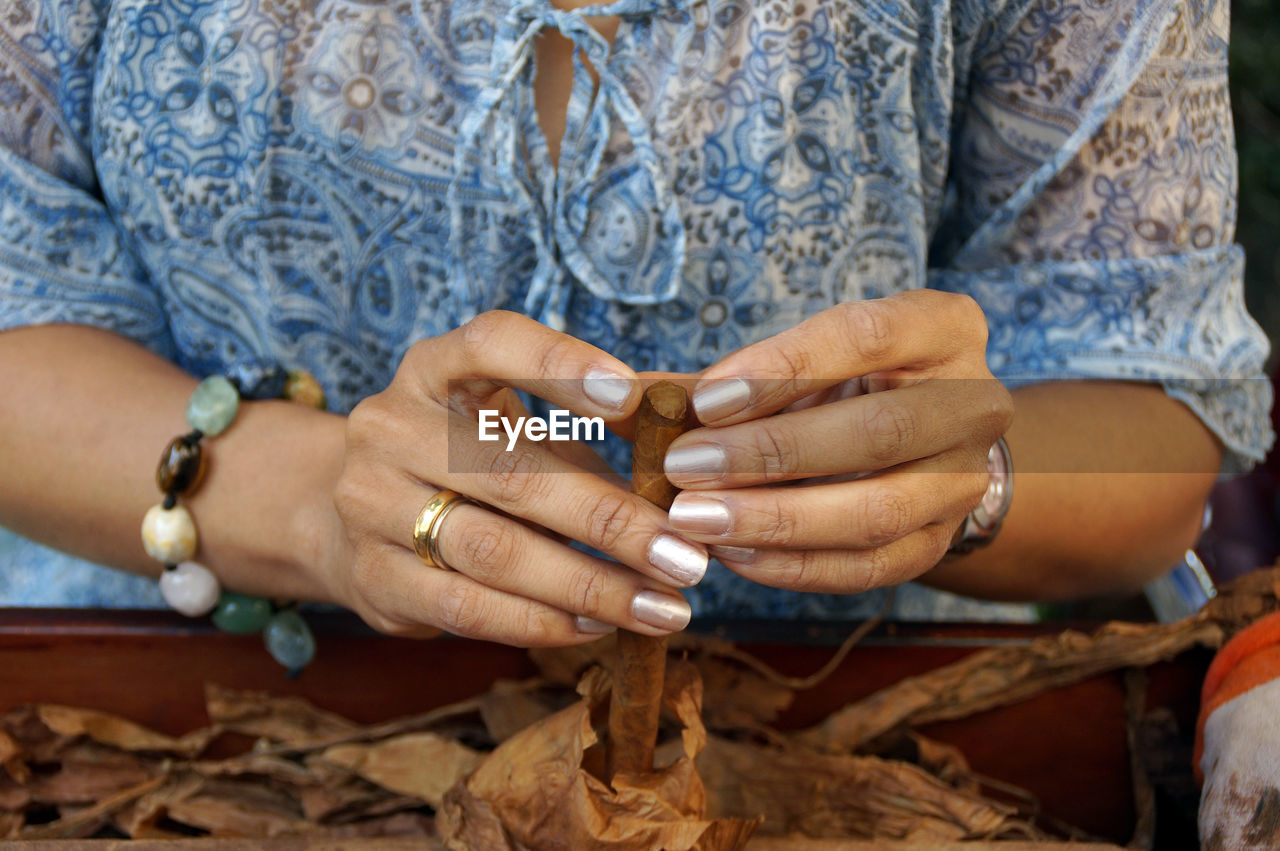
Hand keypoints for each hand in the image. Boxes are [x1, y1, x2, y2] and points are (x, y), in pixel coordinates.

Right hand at [330, 311, 702, 645]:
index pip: (491, 344)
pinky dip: (541, 622)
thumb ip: (601, 424)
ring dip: (589, 586)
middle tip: (684, 555)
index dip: (559, 365)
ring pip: (492, 551)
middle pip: (509, 472)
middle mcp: (390, 426)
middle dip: (610, 521)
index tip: (631, 398)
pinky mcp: (372, 576)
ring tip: (661, 605)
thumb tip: (700, 434)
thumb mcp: (524, 422)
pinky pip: (466, 608)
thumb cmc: (475, 459)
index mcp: (434, 368)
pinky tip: (598, 627)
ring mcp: (370, 502)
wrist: (361, 515)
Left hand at [662, 290, 1012, 593]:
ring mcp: (965, 480)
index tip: (704, 400)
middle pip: (879, 431)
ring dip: (777, 521)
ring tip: (695, 523)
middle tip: (683, 472)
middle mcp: (973, 402)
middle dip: (771, 454)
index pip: (866, 335)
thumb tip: (615, 401)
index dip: (783, 368)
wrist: (919, 441)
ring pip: (878, 511)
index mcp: (942, 328)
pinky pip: (869, 567)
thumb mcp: (795, 364)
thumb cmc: (838, 385)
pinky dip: (795, 565)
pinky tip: (733, 555)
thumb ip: (716, 380)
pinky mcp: (941, 544)